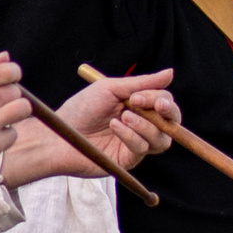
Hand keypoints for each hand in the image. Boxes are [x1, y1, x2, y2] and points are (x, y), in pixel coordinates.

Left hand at [6, 68, 177, 191]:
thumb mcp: (110, 89)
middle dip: (168, 112)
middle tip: (157, 106)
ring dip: (146, 125)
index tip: (139, 96)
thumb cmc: (81, 109)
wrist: (60, 134)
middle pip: (172, 122)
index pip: (164, 101)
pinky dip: (131, 136)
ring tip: (123, 117)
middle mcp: (141, 125)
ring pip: (162, 139)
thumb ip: (141, 83)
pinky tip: (114, 128)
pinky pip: (142, 148)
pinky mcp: (129, 159)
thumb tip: (171, 73)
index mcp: (138, 106)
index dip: (159, 98)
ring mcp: (136, 143)